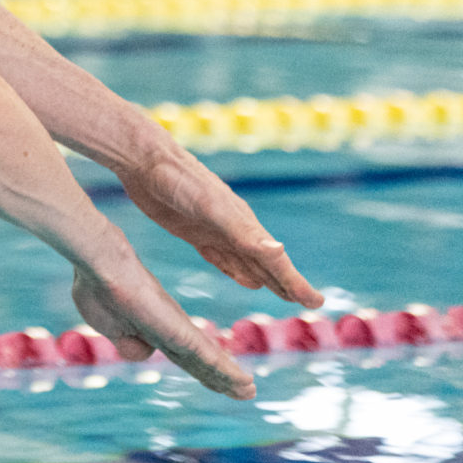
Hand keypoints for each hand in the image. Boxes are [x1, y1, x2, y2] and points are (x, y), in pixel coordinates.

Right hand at [70, 246, 255, 398]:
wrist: (101, 265)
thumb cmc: (97, 287)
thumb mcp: (108, 326)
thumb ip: (127, 340)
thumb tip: (148, 354)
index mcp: (155, 325)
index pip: (183, 353)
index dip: (200, 368)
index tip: (217, 381)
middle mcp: (171, 327)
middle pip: (201, 359)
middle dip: (222, 377)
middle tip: (245, 391)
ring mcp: (176, 329)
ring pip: (209, 360)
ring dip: (230, 378)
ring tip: (249, 392)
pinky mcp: (178, 331)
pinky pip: (207, 356)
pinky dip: (225, 371)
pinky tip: (242, 382)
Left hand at [118, 148, 321, 307]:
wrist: (144, 159)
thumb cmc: (178, 180)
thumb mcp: (210, 207)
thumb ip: (243, 231)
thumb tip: (279, 250)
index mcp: (242, 224)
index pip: (276, 261)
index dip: (296, 283)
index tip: (317, 302)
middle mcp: (234, 228)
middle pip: (267, 264)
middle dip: (288, 283)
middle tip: (310, 303)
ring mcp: (215, 230)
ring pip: (248, 262)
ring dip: (267, 279)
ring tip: (283, 294)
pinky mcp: (194, 231)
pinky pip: (222, 257)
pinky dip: (237, 271)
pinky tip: (246, 280)